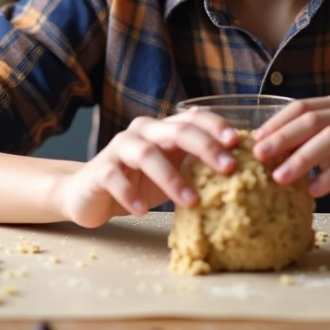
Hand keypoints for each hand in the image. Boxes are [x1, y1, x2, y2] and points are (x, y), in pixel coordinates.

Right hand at [56, 111, 239, 227]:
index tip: (238, 142)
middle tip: (229, 168)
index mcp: (163, 129)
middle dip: (205, 147)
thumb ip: (195, 164)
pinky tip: (144, 211)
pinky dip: (130, 194)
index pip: (193, 118)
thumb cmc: (138, 182)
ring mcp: (119, 149)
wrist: (88, 194)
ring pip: (146, 154)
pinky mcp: (99, 171)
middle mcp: (142, 132)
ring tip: (192, 201)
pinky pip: (115, 178)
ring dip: (172, 178)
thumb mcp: (171, 171)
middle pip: (175, 131)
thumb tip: (241, 172)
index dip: (216, 126)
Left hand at [252, 93, 329, 212]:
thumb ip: (312, 148)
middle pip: (313, 119)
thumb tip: (268, 156)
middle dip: (283, 139)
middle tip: (259, 158)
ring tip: (280, 180)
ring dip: (302, 158)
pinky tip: (314, 191)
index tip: (253, 143)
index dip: (276, 124)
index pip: (302, 107)